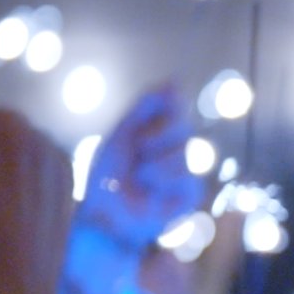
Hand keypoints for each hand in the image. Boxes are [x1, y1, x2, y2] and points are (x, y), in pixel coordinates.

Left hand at [73, 83, 200, 275]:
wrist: (103, 213)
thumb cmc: (108, 175)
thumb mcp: (123, 133)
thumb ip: (147, 106)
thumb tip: (175, 80)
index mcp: (159, 130)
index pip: (176, 106)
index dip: (160, 114)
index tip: (139, 129)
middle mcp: (175, 148)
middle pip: (182, 125)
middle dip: (153, 139)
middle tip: (136, 154)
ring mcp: (184, 171)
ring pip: (182, 153)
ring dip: (153, 166)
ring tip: (138, 180)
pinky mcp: (190, 195)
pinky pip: (188, 178)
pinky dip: (163, 183)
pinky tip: (151, 193)